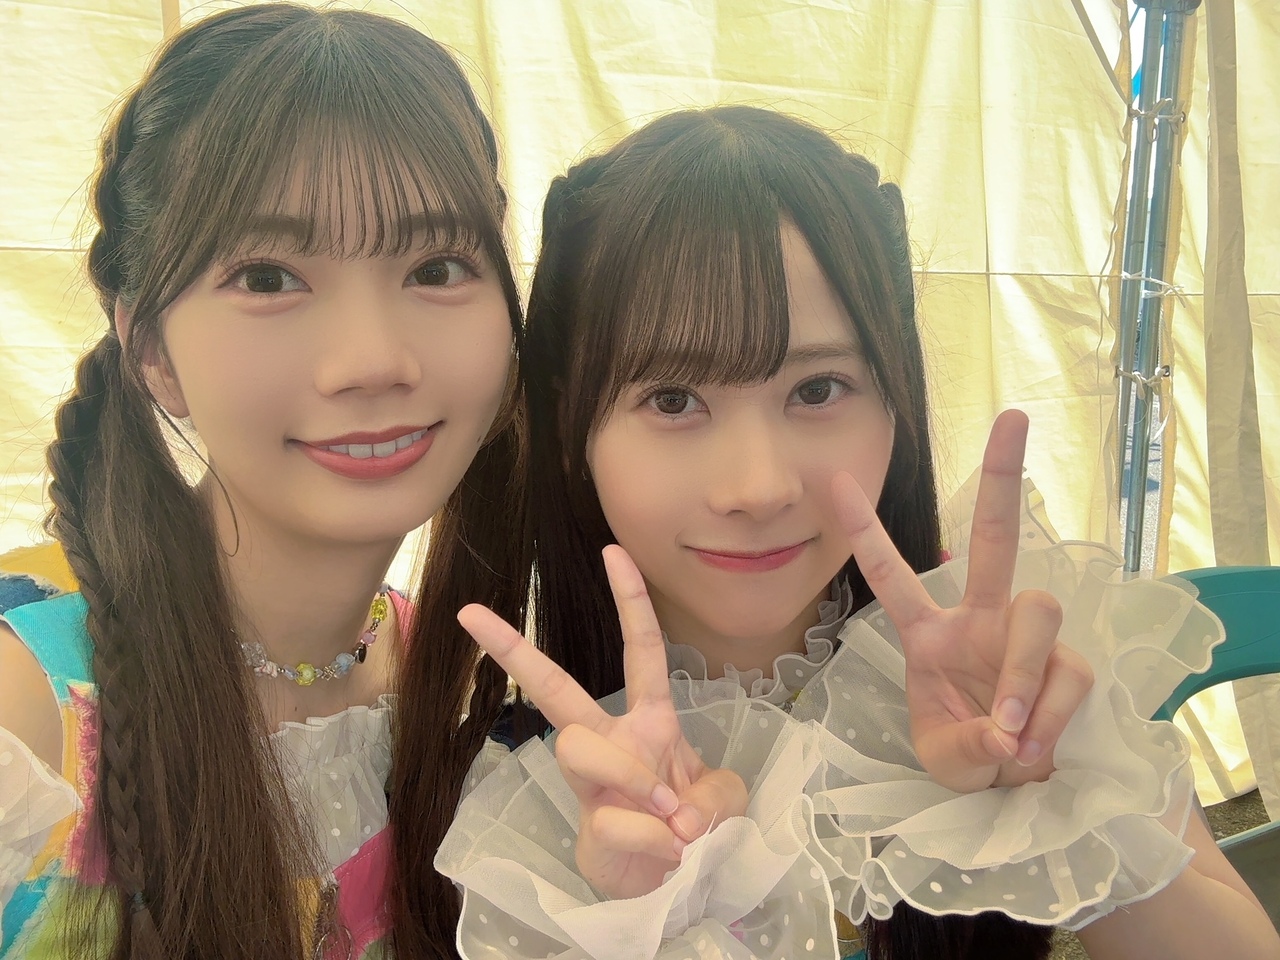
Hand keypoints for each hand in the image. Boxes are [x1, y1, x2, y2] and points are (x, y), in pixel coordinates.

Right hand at [458, 546, 747, 898]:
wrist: (676, 889)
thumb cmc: (696, 828)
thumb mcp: (726, 800)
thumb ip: (713, 796)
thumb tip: (676, 815)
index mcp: (650, 720)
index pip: (640, 650)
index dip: (630, 601)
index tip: (613, 552)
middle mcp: (611, 741)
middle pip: (556, 688)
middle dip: (514, 650)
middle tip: (471, 614)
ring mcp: (593, 784)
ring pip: (576, 746)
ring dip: (634, 778)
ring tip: (674, 820)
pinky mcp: (587, 827)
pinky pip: (613, 817)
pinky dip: (653, 839)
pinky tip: (666, 855)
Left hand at [833, 409, 1094, 791]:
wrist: (1018, 792)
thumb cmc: (969, 757)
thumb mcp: (944, 758)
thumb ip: (967, 744)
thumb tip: (1008, 729)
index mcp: (930, 634)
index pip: (892, 576)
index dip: (865, 531)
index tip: (834, 478)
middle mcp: (981, 620)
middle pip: (996, 539)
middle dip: (1002, 478)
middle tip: (1013, 417)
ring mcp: (1027, 638)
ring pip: (1036, 611)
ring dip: (1022, 674)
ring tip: (1009, 733)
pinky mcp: (1069, 665)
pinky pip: (1066, 674)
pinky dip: (1048, 714)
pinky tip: (1031, 746)